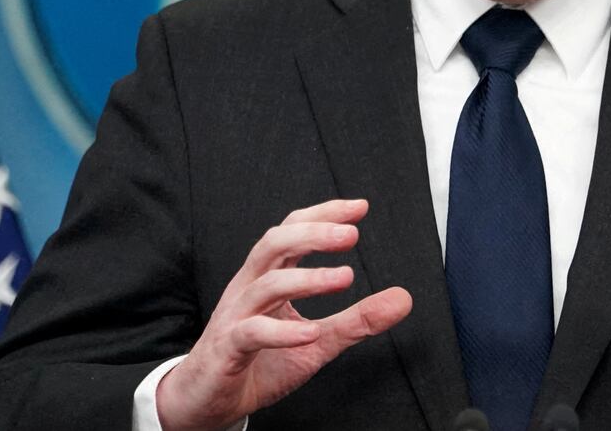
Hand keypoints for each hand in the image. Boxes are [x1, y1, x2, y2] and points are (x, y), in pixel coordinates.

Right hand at [156, 199, 413, 430]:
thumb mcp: (317, 341)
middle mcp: (249, 288)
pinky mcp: (227, 349)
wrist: (207, 402)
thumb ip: (356, 319)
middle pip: (274, 244)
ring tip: (345, 278)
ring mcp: (235, 316)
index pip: (291, 232)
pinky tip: (311, 333)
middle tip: (351, 235)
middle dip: (313, 233)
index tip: (359, 208)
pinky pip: (252, 332)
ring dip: (308, 279)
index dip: (323, 215)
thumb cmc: (258, 363)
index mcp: (267, 278)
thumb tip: (403, 299)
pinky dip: (283, 332)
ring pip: (266, 284)